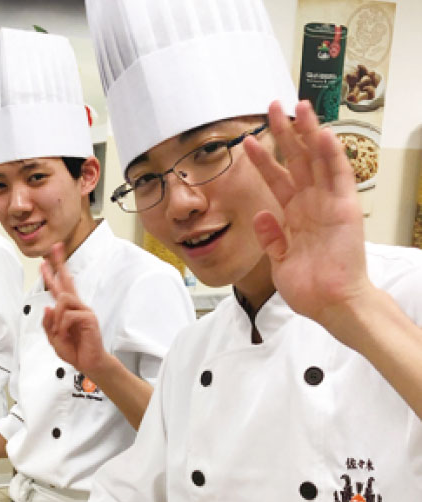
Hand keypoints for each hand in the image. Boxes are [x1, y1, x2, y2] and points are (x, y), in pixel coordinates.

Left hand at [41, 242, 107, 376]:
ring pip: (63, 300)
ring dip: (56, 317)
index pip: (59, 287)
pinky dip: (62, 326)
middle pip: (67, 280)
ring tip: (59, 331)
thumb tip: (46, 308)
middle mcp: (77, 306)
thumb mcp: (54, 338)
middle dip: (59, 263)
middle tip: (55, 247)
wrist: (88, 363)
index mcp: (67, 309)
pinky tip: (66, 334)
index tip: (44, 261)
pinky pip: (69, 315)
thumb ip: (48, 324)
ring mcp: (84, 310)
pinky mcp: (89, 318)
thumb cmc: (74, 350)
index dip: (52, 274)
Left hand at [244, 100, 373, 326]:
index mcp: (295, 215)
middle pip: (297, 160)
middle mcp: (312, 204)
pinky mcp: (346, 208)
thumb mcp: (280, 260)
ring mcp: (329, 204)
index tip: (245, 140)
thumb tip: (261, 215)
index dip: (262, 158)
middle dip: (285, 133)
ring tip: (299, 107)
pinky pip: (339, 177)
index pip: (276, 178)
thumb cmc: (310, 287)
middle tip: (274, 106)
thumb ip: (271, 237)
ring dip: (309, 133)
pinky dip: (331, 155)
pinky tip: (322, 134)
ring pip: (318, 159)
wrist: (331, 305)